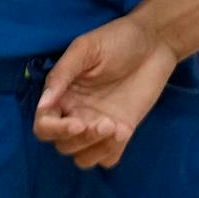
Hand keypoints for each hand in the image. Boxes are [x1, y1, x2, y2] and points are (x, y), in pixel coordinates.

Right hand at [33, 13, 177, 167]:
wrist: (155, 41)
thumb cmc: (117, 39)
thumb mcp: (85, 48)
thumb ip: (62, 74)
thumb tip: (43, 103)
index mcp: (62, 94)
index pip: (44, 125)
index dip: (55, 130)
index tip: (77, 124)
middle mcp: (76, 113)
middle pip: (62, 145)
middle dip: (82, 139)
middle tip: (105, 122)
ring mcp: (98, 125)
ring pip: (82, 157)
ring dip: (95, 149)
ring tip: (116, 127)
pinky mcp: (120, 132)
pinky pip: (107, 158)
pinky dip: (112, 151)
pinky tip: (125, 130)